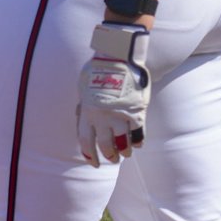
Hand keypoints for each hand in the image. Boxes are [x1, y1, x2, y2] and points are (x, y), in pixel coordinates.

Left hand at [77, 23, 150, 165]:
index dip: (89, 155)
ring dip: (124, 152)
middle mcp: (102, 117)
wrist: (116, 57)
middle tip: (112, 159)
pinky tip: (137, 144)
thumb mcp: (83, 87)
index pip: (85, 141)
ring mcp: (120, 116)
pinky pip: (138, 134)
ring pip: (123, 144)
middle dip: (109, 155)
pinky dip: (137, 142)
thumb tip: (82, 115)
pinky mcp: (136, 113)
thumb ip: (84, 104)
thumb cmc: (96, 69)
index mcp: (87, 111)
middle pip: (105, 145)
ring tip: (125, 154)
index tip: (93, 163)